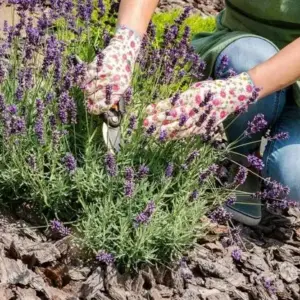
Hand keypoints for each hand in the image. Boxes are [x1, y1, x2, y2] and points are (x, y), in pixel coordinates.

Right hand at [82, 26, 141, 114]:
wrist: (124, 50)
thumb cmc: (123, 70)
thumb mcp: (124, 84)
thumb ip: (114, 95)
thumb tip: (103, 106)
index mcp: (119, 90)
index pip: (105, 105)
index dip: (96, 109)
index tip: (92, 110)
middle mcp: (112, 83)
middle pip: (94, 98)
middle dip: (89, 101)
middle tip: (87, 102)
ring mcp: (104, 74)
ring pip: (88, 89)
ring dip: (86, 92)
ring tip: (87, 91)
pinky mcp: (98, 66)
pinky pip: (86, 78)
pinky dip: (82, 82)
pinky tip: (83, 83)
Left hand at [143, 73, 258, 139]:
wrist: (233, 96)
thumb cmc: (212, 89)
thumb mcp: (196, 88)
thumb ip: (183, 97)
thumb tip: (168, 104)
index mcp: (192, 97)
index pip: (171, 103)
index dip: (158, 107)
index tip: (147, 110)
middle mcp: (194, 109)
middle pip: (172, 116)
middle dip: (157, 120)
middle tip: (144, 123)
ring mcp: (198, 120)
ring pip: (178, 127)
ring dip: (164, 130)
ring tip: (151, 133)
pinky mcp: (202, 128)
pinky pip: (186, 133)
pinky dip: (175, 136)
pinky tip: (165, 138)